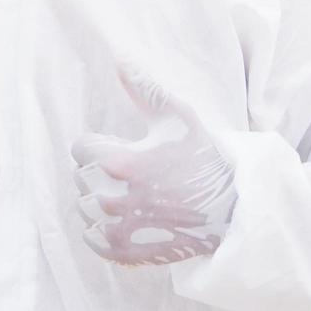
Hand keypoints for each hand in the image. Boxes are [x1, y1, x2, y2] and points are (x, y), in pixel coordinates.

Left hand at [71, 59, 235, 265]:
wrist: (230, 207)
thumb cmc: (203, 158)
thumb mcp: (178, 116)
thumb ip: (144, 88)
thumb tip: (119, 58)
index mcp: (121, 163)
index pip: (80, 149)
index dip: (97, 143)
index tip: (118, 145)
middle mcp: (114, 199)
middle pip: (81, 178)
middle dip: (96, 170)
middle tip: (126, 169)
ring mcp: (120, 229)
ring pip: (85, 210)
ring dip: (96, 199)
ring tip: (124, 193)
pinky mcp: (127, 252)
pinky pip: (93, 241)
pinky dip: (99, 230)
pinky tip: (119, 219)